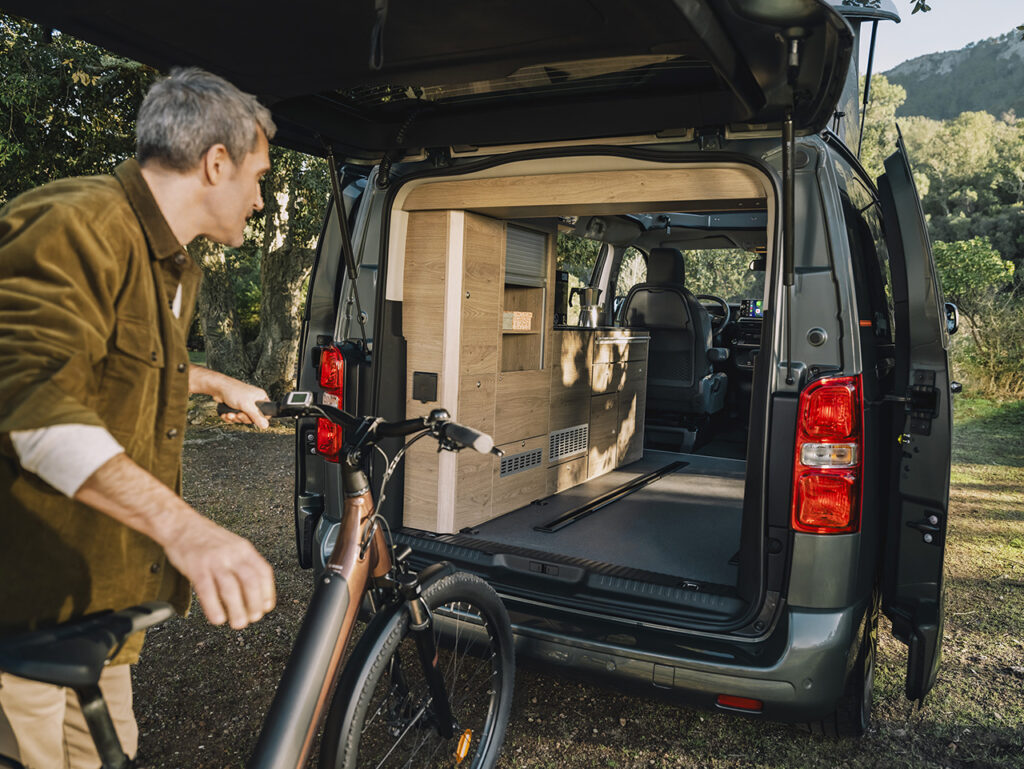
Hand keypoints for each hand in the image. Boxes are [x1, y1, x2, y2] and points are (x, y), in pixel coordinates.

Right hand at [162, 513, 275, 628]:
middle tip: (253, 618)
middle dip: (254, 604)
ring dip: (237, 610)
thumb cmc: (207, 539)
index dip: (268, 592)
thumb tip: (254, 591)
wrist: (181, 525)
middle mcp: (232, 554)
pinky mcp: (196, 568)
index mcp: (244, 549)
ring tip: (238, 623)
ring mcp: (214, 561)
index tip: (266, 607)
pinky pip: (207, 591)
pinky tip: (218, 618)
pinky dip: (214, 607)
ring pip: (231, 589)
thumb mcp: (233, 546)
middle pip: (251, 582)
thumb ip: (243, 565)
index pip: (263, 572)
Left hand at [216, 377, 270, 429]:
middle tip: (238, 415)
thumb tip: (266, 426)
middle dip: (243, 418)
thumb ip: (256, 416)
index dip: (258, 419)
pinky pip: (236, 417)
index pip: (265, 413)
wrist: (218, 387)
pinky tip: (226, 414)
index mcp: (260, 398)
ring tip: (229, 414)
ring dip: (235, 418)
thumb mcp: (246, 405)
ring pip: (243, 418)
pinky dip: (230, 417)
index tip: (250, 417)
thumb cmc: (233, 391)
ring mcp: (245, 405)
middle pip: (252, 418)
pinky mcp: (236, 407)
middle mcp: (253, 401)